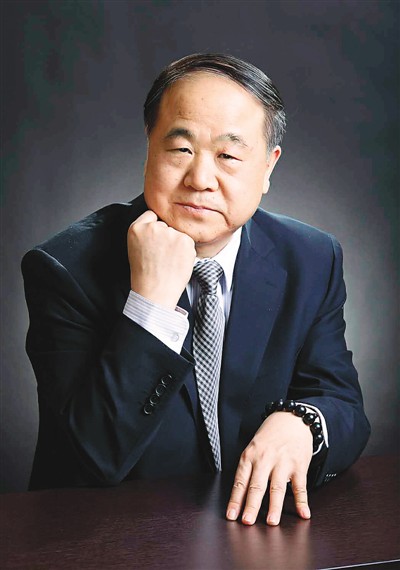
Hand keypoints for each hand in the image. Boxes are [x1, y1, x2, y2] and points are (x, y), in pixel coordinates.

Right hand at [127, 210, 195, 308]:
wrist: (155, 292)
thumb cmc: (145, 274)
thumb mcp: (135, 248)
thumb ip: (145, 233)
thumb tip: (160, 224)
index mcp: (136, 228)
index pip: (151, 216)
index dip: (155, 229)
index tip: (155, 241)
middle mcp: (153, 227)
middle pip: (166, 225)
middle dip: (166, 238)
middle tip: (161, 256)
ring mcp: (170, 233)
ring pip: (177, 233)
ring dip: (177, 244)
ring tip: (168, 261)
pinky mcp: (185, 240)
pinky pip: (188, 241)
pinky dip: (186, 251)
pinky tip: (176, 262)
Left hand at [226, 411, 312, 525]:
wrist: (291, 418)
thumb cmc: (270, 435)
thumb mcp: (253, 447)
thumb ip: (248, 468)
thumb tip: (241, 495)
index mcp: (250, 456)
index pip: (240, 481)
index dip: (235, 500)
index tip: (231, 515)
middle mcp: (264, 459)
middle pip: (256, 485)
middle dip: (251, 505)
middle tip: (247, 521)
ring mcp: (282, 462)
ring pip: (277, 487)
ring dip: (274, 506)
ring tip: (271, 521)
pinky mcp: (299, 465)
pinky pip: (300, 486)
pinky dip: (302, 501)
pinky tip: (303, 513)